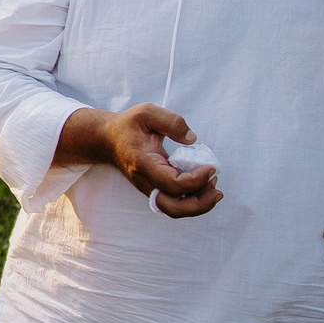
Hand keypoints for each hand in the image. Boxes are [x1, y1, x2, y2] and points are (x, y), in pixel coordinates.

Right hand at [74, 103, 221, 216]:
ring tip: (213, 186)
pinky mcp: (155, 188)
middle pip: (173, 208)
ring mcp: (149, 188)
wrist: (106, 139)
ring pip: (174, 210)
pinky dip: (192, 199)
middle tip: (217, 190)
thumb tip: (192, 139)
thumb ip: (172, 122)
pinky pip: (175, 202)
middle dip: (200, 205)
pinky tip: (204, 184)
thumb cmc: (127, 126)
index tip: (211, 167)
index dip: (196, 180)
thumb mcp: (147, 112)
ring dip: (198, 204)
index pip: (172, 184)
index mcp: (143, 163)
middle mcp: (145, 181)